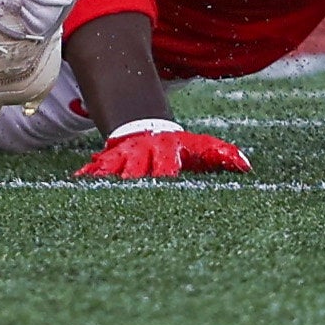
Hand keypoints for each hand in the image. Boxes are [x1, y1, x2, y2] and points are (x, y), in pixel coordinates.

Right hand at [71, 119, 252, 179]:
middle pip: (138, 171)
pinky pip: (95, 167)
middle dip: (133, 182)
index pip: (168, 168)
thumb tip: (248, 166)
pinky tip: (76, 182)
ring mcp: (124, 156)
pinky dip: (86, 174)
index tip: (166, 184)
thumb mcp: (202, 147)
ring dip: (106, 178)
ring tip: (95, 188)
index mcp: (168, 152)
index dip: (166, 176)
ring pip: (114, 168)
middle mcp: (144, 153)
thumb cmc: (181, 147)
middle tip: (130, 194)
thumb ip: (223, 155)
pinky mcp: (108, 159)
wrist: (149, 129)